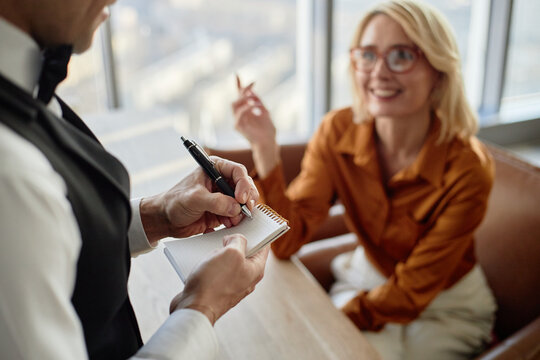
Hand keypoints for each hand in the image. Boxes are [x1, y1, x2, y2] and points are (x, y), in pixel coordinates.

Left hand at [140, 156, 258, 242]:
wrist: (165, 219)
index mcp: (215, 168)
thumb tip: (235, 207)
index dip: (243, 184)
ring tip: (233, 219)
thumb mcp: (195, 198)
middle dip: (247, 199)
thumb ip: (216, 202)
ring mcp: (223, 196)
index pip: (238, 172)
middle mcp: (221, 181)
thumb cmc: (175, 202)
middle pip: (245, 186)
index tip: (241, 198)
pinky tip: (228, 223)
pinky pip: (237, 215)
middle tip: (245, 209)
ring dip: (242, 211)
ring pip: (244, 202)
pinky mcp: (223, 211)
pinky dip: (236, 220)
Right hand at [169, 234, 269, 324]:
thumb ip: (238, 241)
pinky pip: (217, 270)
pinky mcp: (217, 289)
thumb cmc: (214, 282)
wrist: (194, 308)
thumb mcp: (231, 253)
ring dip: (220, 251)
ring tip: (211, 245)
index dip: (259, 233)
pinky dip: (211, 262)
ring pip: (229, 261)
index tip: (252, 223)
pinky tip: (202, 258)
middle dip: (235, 242)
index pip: (264, 247)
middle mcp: (246, 279)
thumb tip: (235, 239)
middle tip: (227, 233)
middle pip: (245, 253)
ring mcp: (232, 285)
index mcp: (255, 270)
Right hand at [232, 75, 279, 176]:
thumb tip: (252, 92)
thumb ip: (258, 102)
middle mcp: (240, 116)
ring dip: (244, 98)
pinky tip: (256, 106)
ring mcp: (238, 121)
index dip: (238, 85)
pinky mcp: (238, 126)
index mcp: (246, 112)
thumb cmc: (268, 131)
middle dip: (243, 90)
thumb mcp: (265, 112)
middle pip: (236, 99)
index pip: (240, 96)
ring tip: (254, 98)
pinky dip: (247, 107)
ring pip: (234, 104)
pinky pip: (239, 113)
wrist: (268, 143)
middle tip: (252, 84)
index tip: (237, 74)